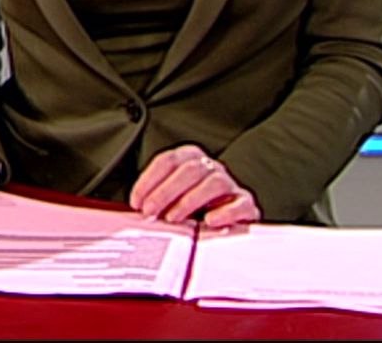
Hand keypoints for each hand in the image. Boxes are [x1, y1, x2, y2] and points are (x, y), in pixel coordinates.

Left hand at [129, 145, 259, 227]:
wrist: (228, 219)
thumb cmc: (192, 209)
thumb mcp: (170, 199)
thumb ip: (155, 200)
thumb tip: (135, 208)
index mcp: (190, 158)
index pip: (168, 160)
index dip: (149, 180)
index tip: (136, 202)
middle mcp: (211, 167)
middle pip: (190, 170)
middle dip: (165, 191)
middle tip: (150, 212)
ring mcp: (230, 184)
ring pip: (214, 183)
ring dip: (190, 201)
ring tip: (173, 219)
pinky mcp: (246, 204)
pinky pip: (240, 204)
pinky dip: (225, 212)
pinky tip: (210, 222)